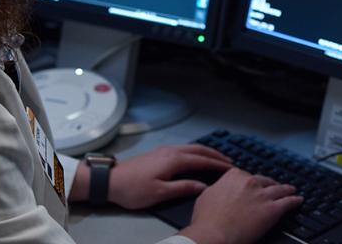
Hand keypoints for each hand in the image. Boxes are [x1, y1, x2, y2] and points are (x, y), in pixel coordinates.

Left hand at [107, 144, 231, 208]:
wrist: (111, 180)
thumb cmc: (134, 189)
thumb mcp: (160, 193)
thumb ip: (183, 187)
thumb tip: (203, 186)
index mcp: (174, 159)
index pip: (202, 160)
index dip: (217, 164)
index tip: (230, 168)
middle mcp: (171, 150)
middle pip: (199, 149)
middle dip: (215, 154)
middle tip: (229, 161)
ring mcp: (164, 150)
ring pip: (191, 147)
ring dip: (206, 152)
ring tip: (217, 158)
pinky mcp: (159, 152)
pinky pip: (184, 148)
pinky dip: (196, 152)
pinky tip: (197, 157)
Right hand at [179, 168, 302, 243]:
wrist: (214, 235)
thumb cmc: (207, 220)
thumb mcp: (206, 196)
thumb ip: (216, 189)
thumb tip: (217, 189)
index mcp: (234, 176)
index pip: (246, 175)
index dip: (251, 182)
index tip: (252, 185)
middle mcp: (250, 182)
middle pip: (264, 181)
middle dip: (269, 184)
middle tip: (273, 187)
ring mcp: (262, 195)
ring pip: (279, 189)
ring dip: (286, 189)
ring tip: (291, 189)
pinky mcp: (272, 210)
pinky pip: (288, 203)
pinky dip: (294, 200)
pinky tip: (298, 200)